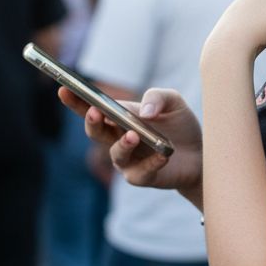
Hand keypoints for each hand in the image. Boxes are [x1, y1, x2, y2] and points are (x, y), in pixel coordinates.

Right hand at [58, 87, 202, 199]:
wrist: (201, 154)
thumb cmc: (180, 126)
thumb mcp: (174, 102)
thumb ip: (158, 97)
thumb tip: (144, 111)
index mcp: (119, 118)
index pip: (92, 107)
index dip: (76, 100)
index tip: (64, 89)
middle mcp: (118, 139)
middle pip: (95, 131)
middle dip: (91, 121)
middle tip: (95, 111)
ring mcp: (129, 160)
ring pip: (115, 154)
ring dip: (122, 144)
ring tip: (133, 135)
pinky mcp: (143, 177)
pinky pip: (141, 172)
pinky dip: (151, 162)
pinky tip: (162, 155)